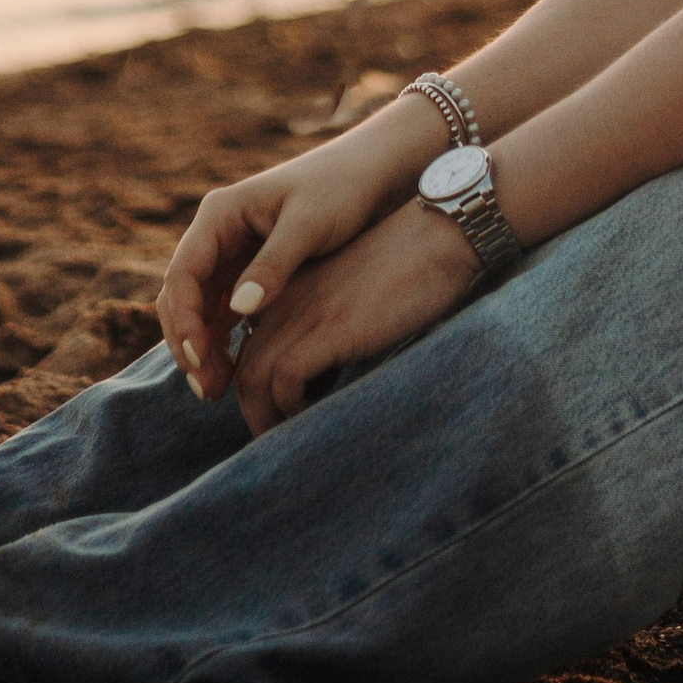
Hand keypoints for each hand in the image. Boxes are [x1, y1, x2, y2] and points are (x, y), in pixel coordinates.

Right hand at [158, 106, 432, 398]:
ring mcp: (233, 257)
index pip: (183, 273)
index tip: (200, 360)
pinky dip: (223, 344)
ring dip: (201, 350)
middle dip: (187, 343)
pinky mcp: (251, 276)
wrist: (374, 177)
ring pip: (199, 311)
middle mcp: (218, 236)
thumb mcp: (310, 224)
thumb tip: (238, 311)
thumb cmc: (343, 189)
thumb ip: (274, 265)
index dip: (184, 320)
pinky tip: (236, 374)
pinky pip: (224, 316)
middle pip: (182, 297)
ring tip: (216, 392)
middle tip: (206, 390)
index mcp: (221, 214)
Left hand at [221, 198, 481, 433]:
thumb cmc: (407, 274)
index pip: (252, 355)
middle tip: (281, 446)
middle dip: (256, 416)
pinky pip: (285, 378)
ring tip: (291, 444)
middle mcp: (286, 303)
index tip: (285, 422)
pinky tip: (317, 415)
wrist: (437, 236)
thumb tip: (324, 388)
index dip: (262, 396)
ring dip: (266, 420)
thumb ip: (331, 338)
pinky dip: (291, 406)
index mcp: (289, 296)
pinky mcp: (331, 327)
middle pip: (245, 372)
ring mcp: (306, 314)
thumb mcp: (354, 306)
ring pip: (254, 379)